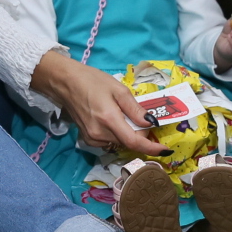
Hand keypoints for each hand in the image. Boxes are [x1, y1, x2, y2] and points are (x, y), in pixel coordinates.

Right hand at [31, 49, 167, 158]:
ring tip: (123, 114)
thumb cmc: (92, 81)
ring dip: (128, 133)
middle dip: (140, 133)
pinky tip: (113, 119)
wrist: (65, 83)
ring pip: (120, 142)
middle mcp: (100, 134)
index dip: (151, 148)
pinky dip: (118, 133)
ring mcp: (92, 139)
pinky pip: (111, 141)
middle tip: (142, 117)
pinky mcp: (88, 139)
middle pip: (129, 142)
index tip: (165, 150)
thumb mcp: (118, 89)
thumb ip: (135, 109)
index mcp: (109, 120)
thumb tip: (151, 123)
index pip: (134, 142)